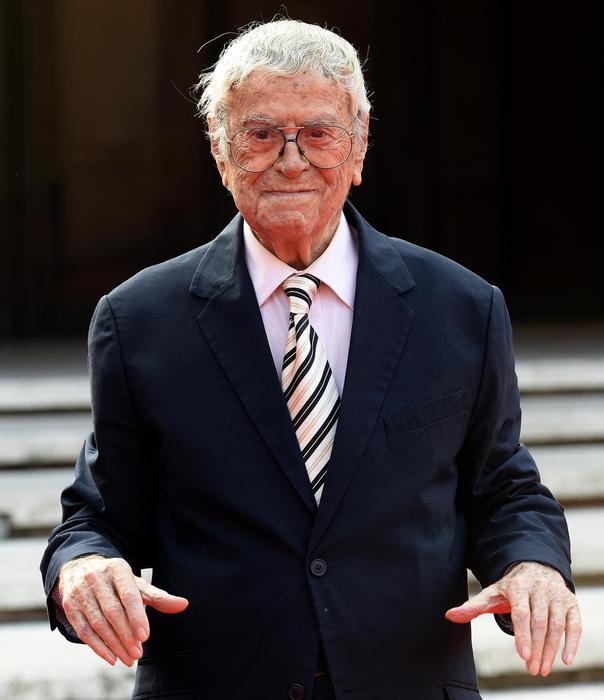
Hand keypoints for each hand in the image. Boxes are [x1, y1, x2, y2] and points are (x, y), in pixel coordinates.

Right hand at [57, 555, 188, 665]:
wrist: (81, 568)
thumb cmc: (116, 581)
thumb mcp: (136, 584)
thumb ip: (158, 596)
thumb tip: (183, 605)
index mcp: (117, 568)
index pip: (128, 594)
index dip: (137, 616)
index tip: (145, 636)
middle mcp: (96, 577)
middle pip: (112, 611)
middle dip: (126, 635)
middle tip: (138, 653)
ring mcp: (80, 591)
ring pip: (97, 622)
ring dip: (113, 644)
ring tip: (128, 659)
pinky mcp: (70, 605)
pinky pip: (82, 630)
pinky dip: (97, 646)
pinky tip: (111, 657)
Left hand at [445, 562, 581, 676]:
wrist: (535, 568)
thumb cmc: (511, 587)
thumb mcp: (491, 593)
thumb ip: (472, 606)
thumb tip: (449, 616)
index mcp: (518, 586)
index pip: (521, 613)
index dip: (522, 635)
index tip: (523, 656)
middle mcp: (539, 588)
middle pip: (540, 621)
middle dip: (537, 647)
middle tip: (532, 669)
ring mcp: (557, 595)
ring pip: (557, 625)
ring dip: (551, 650)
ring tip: (543, 669)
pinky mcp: (571, 602)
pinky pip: (574, 624)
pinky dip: (572, 642)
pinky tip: (565, 660)